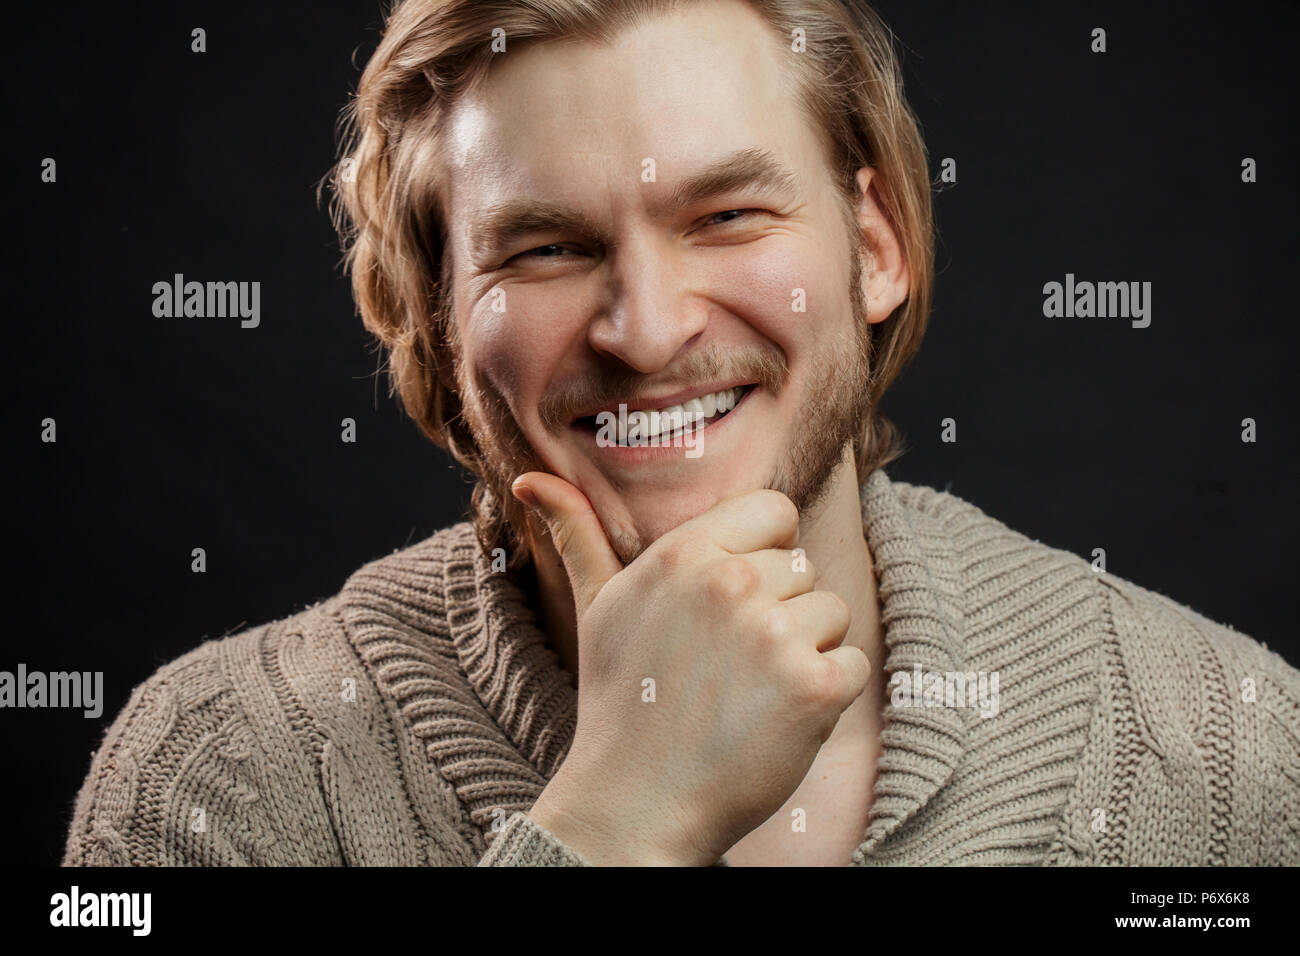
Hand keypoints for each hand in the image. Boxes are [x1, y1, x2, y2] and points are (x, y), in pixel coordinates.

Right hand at [514, 472, 870, 865]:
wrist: (636, 804)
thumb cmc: (620, 701)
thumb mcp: (597, 607)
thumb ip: (577, 534)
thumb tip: (528, 479)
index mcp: (684, 552)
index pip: (775, 510)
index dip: (765, 552)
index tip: (735, 600)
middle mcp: (729, 582)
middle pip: (803, 567)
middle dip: (780, 610)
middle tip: (727, 664)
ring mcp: (774, 634)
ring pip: (833, 613)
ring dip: (805, 652)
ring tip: (748, 691)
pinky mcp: (814, 687)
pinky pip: (855, 663)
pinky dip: (828, 695)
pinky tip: (775, 718)